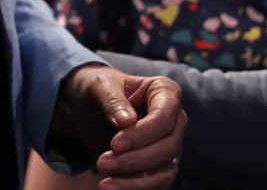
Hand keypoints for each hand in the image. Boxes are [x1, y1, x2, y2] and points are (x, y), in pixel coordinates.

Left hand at [54, 65, 184, 189]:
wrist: (91, 108)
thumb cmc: (99, 89)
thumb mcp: (99, 86)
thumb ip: (113, 100)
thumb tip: (127, 122)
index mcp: (165, 91)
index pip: (165, 117)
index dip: (143, 134)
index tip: (115, 145)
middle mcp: (175, 119)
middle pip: (167, 146)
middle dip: (135, 159)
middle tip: (102, 164)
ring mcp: (170, 144)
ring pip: (165, 170)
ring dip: (136, 180)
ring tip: (105, 184)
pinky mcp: (161, 165)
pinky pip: (157, 182)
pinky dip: (136, 187)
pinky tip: (112, 187)